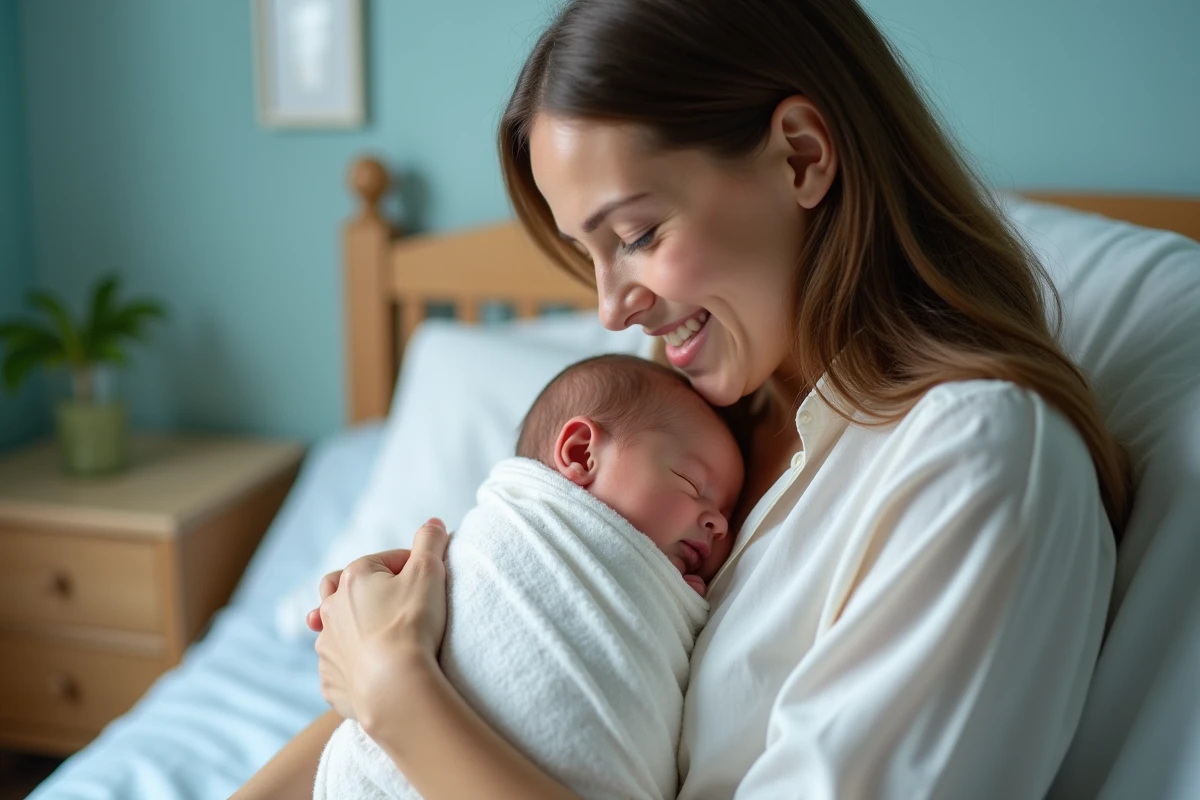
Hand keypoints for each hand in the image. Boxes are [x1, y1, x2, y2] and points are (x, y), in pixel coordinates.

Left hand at [308, 519, 450, 728]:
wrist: (396, 687)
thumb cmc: (412, 625)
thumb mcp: (430, 571)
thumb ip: (431, 541)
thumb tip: (434, 523)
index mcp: (353, 578)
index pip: (386, 561)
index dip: (411, 567)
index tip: (430, 581)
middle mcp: (330, 610)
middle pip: (341, 588)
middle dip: (361, 590)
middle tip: (385, 599)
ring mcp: (327, 647)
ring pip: (334, 630)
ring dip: (351, 629)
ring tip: (376, 638)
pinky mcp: (330, 680)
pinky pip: (338, 666)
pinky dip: (351, 665)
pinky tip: (371, 670)